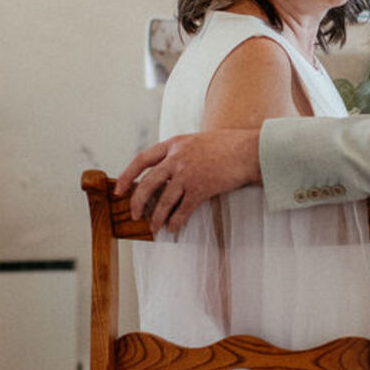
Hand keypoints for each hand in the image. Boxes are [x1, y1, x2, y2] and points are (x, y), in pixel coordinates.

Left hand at [116, 129, 259, 234]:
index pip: (141, 159)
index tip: (120, 189)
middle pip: (148, 183)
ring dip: (156, 217)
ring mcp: (188, 174)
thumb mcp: (197, 141)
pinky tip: (174, 228)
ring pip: (164, 201)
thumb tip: (167, 172)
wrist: (249, 151)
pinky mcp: (201, 189)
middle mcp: (177, 158)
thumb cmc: (228, 145)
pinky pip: (183, 210)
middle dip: (137, 201)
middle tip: (134, 214)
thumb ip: (180, 153)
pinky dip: (176, 221)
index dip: (128, 175)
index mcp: (174, 144)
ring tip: (154, 227)